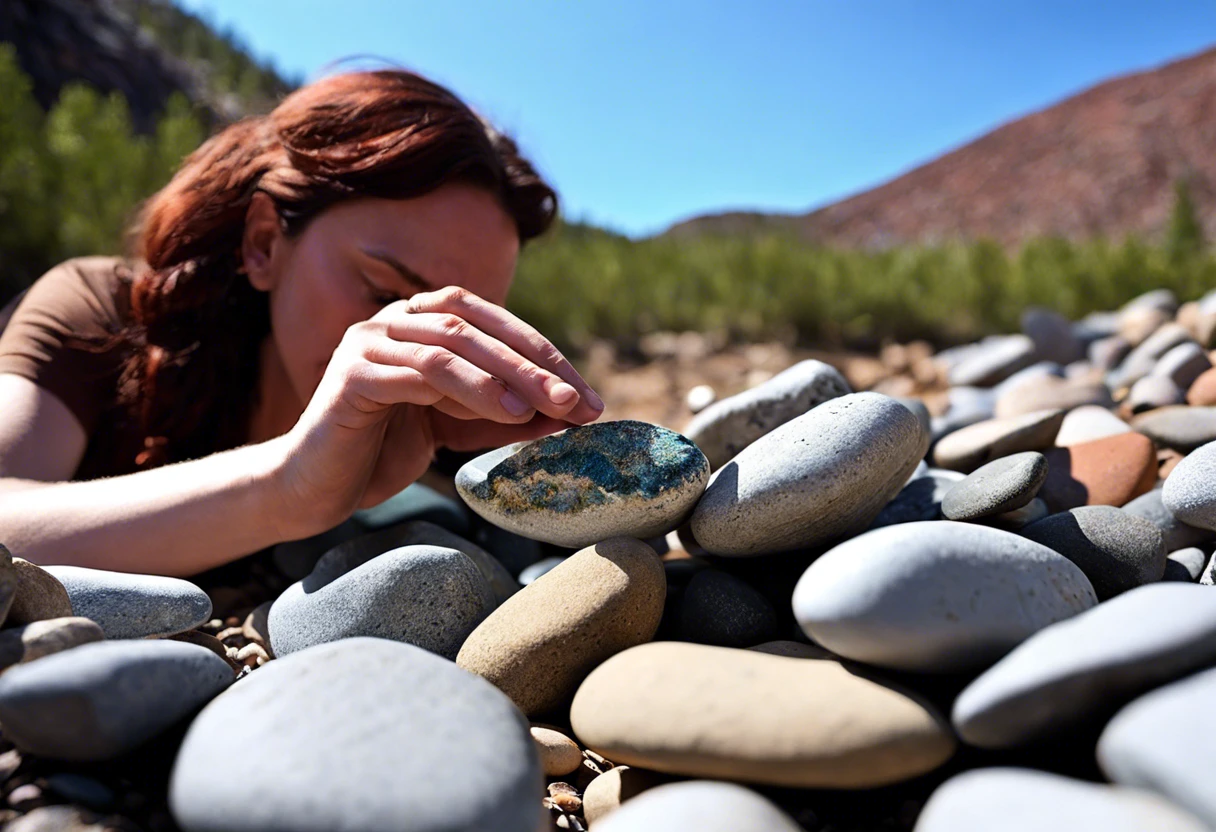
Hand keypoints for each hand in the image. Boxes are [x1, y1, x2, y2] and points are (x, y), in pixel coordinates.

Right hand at [267, 285, 603, 537]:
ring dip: (506, 376)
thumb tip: (569, 412)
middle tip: (579, 401)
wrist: (315, 487)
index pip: (494, 322)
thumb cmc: (385, 451)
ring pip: (450, 345)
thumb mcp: (461, 428)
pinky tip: (504, 415)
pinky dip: (467, 390)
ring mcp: (367, 341)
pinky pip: (418, 373)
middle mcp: (393, 319)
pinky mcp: (351, 375)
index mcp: (421, 321)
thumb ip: (507, 415)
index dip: (546, 355)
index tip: (588, 397)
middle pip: (477, 327)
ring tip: (547, 409)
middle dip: (535, 365)